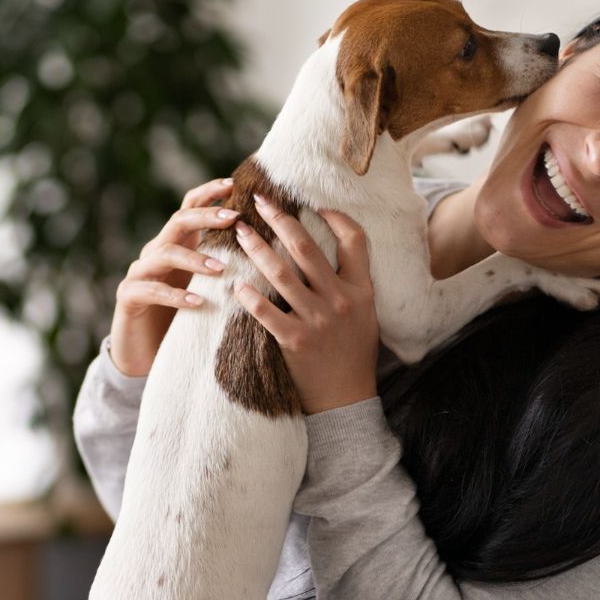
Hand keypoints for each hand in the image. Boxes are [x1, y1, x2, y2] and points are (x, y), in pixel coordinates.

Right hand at [109, 177, 238, 376]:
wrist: (143, 354)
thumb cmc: (183, 319)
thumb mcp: (206, 289)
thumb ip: (224, 267)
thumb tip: (267, 251)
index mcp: (177, 245)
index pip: (189, 207)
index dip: (208, 193)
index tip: (234, 184)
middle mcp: (156, 252)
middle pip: (178, 222)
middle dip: (205, 216)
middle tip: (233, 218)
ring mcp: (140, 273)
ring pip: (164, 252)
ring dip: (194, 258)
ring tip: (221, 269)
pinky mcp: (129, 296)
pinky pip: (152, 290)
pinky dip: (176, 295)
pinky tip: (198, 303)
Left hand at [232, 197, 379, 413]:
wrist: (347, 399)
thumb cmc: (352, 352)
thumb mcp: (364, 313)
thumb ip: (349, 282)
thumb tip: (327, 246)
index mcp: (361, 290)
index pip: (354, 240)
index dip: (336, 216)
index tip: (313, 202)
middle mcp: (340, 301)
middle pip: (307, 249)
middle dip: (281, 220)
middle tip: (259, 201)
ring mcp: (317, 321)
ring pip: (282, 275)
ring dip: (257, 249)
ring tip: (240, 233)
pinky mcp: (295, 342)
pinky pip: (267, 313)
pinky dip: (249, 296)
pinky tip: (235, 282)